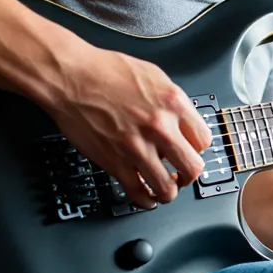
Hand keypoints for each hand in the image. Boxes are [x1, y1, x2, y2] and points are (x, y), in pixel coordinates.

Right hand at [41, 46, 213, 208]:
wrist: (69, 77)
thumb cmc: (103, 71)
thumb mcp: (152, 76)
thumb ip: (171, 102)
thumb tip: (181, 122)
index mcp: (173, 104)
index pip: (203, 140)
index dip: (197, 149)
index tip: (191, 151)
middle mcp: (160, 127)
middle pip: (192, 168)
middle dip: (189, 175)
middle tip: (182, 174)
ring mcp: (138, 148)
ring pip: (168, 189)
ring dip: (169, 192)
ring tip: (164, 188)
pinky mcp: (116, 163)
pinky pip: (138, 194)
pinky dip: (145, 201)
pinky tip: (146, 198)